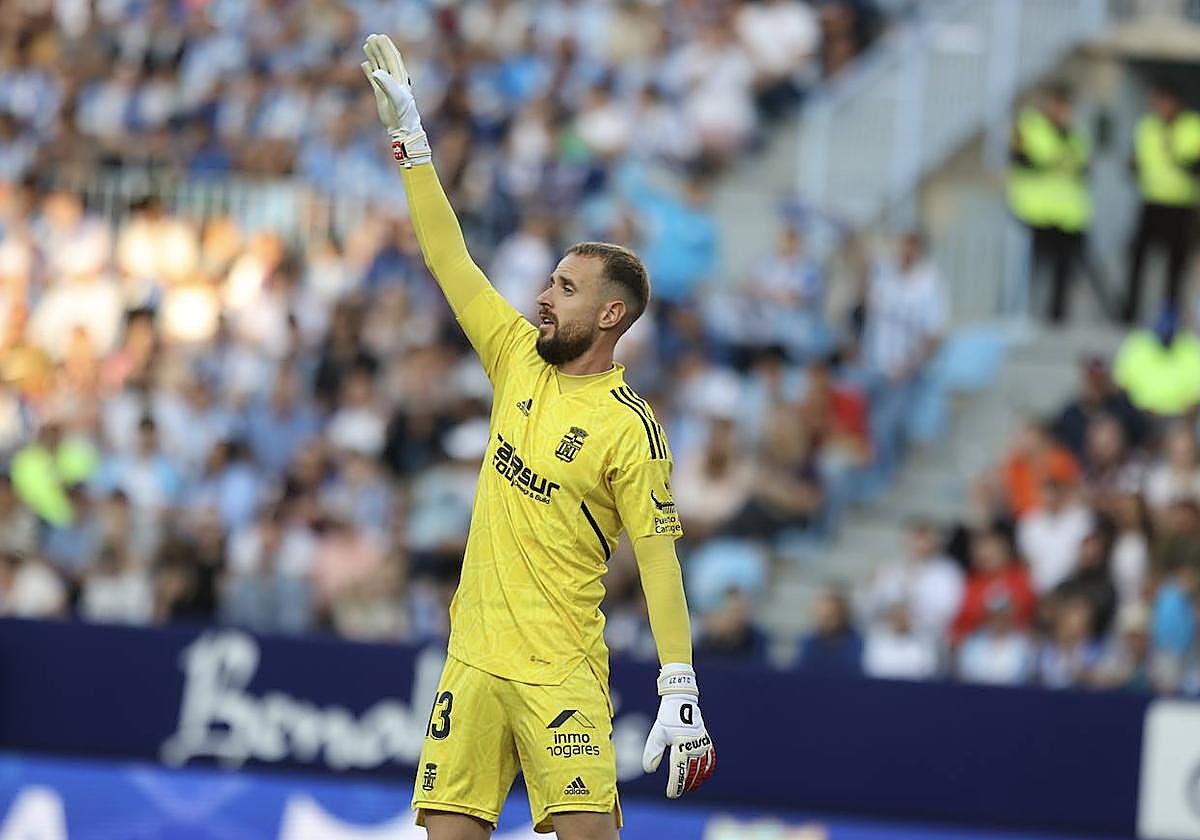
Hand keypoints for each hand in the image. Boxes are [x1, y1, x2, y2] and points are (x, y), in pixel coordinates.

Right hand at [361, 33, 429, 166]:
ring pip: (379, 67)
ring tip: (366, 45)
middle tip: (371, 36)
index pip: (394, 58)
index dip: (387, 47)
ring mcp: (387, 86)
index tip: (380, 36)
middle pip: (386, 60)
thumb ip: (387, 84)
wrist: (402, 128)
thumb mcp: (396, 98)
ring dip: (374, 56)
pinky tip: (365, 64)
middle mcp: (394, 80)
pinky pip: (373, 79)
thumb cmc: (403, 113)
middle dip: (379, 48)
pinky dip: (369, 71)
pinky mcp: (381, 94)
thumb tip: (376, 71)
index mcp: (401, 78)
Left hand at [642, 664, 715, 798]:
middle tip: (677, 792)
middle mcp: (694, 747)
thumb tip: (649, 770)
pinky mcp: (706, 741)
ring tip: (691, 787)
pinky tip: (704, 775)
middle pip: (691, 772)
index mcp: (681, 747)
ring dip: (696, 779)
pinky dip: (707, 768)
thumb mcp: (656, 735)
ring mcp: (702, 745)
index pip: (679, 772)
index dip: (675, 786)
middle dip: (685, 784)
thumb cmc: (667, 717)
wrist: (682, 701)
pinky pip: (710, 759)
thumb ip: (653, 753)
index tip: (671, 795)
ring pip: (702, 768)